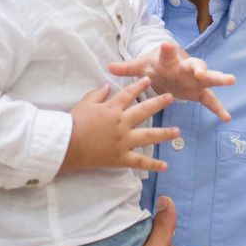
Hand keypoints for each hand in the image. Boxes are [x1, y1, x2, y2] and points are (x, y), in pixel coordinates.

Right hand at [59, 77, 180, 173]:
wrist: (68, 145)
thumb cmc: (74, 123)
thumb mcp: (84, 104)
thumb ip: (97, 94)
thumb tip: (108, 86)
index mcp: (112, 109)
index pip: (129, 94)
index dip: (139, 85)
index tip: (149, 79)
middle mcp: (122, 123)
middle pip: (144, 110)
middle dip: (159, 103)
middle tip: (172, 98)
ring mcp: (123, 141)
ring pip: (148, 136)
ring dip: (164, 133)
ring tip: (178, 131)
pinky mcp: (121, 157)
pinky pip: (139, 162)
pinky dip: (152, 165)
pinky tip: (165, 165)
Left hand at [108, 42, 233, 121]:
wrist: (169, 67)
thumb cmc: (156, 64)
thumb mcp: (142, 65)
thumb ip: (128, 68)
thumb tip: (109, 67)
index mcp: (170, 60)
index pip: (167, 54)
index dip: (166, 50)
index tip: (165, 45)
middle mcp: (185, 67)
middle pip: (194, 65)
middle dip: (199, 68)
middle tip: (201, 71)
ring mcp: (195, 79)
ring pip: (209, 78)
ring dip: (219, 79)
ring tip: (231, 80)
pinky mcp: (199, 91)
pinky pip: (210, 100)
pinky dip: (218, 108)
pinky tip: (226, 118)